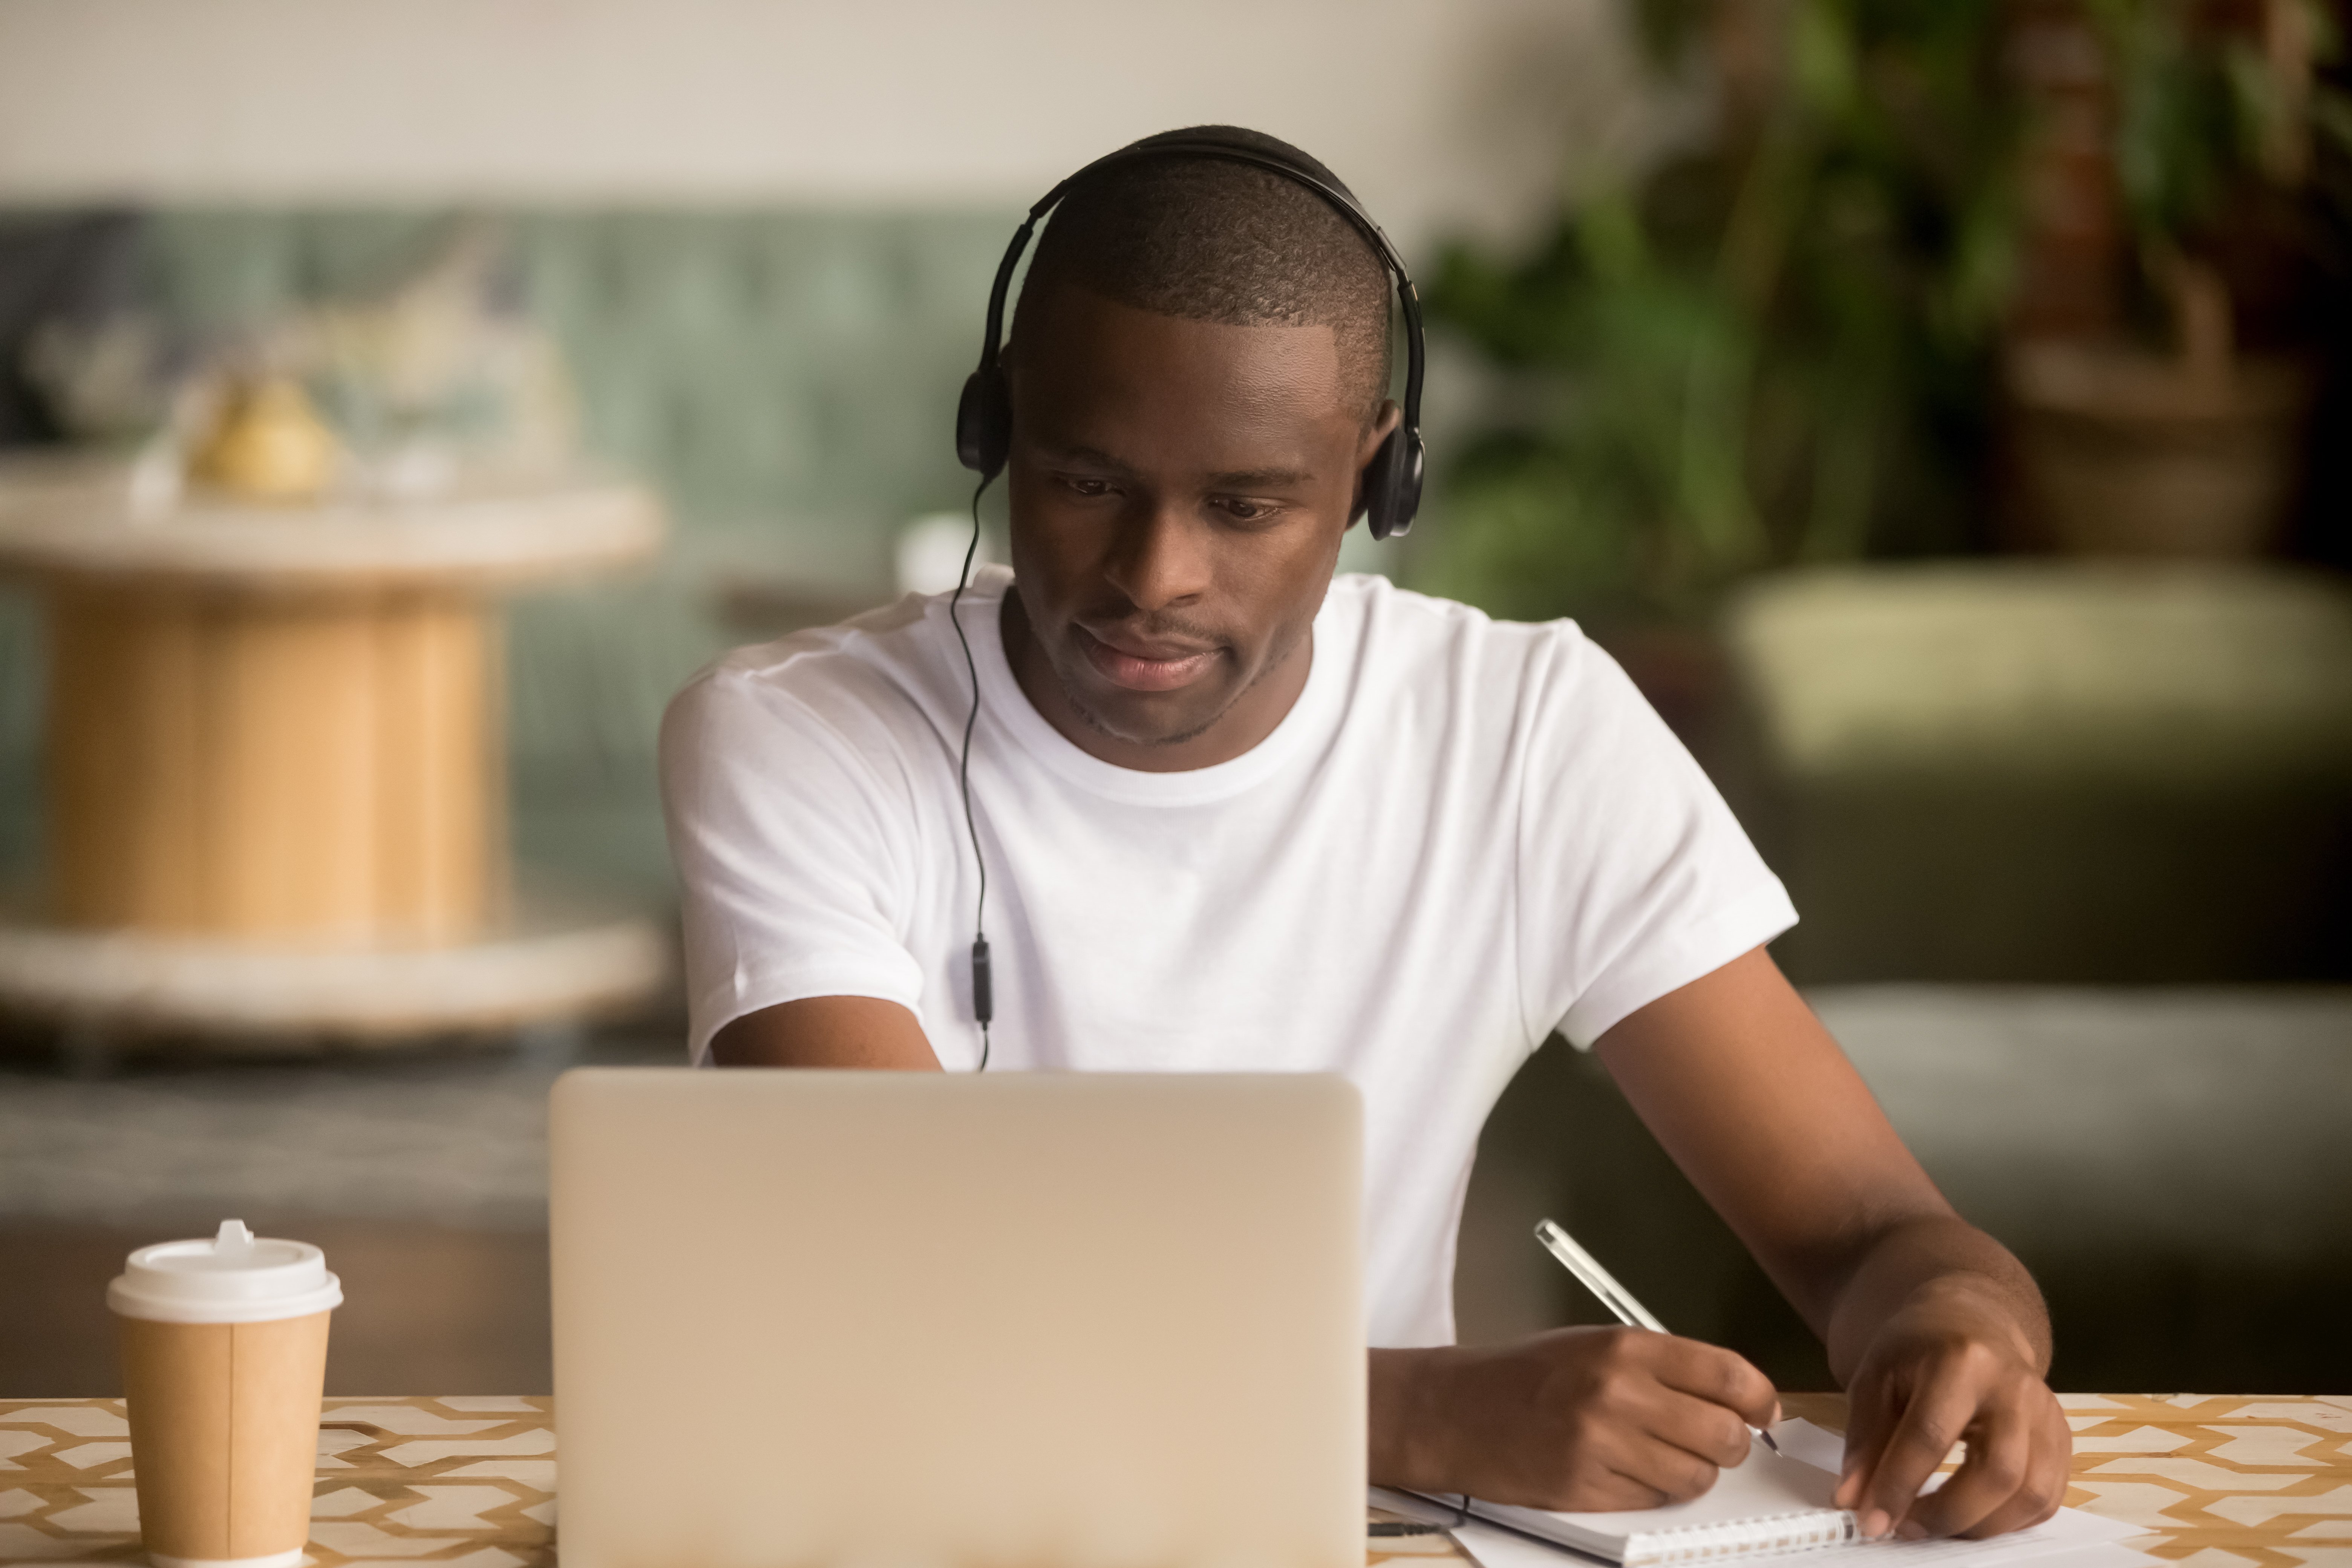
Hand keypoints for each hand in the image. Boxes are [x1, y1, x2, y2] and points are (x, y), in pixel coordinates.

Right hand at [1371, 1327, 1779, 1509]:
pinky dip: (1652, 1492)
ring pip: (1696, 1476)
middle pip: (1724, 1434)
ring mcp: (1601, 1444)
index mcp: (1625, 1347)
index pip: (1729, 1375)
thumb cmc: (1524, 1375)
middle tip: (1714, 1440)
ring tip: (1660, 1456)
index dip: (1760, 1399)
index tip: (1762, 1410)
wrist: (1454, 1409)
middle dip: (1730, 1443)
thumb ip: (1662, 1366)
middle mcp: (1617, 1392)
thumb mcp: (1595, 1344)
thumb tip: (1734, 1396)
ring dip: (1692, 1473)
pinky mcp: (1586, 1488)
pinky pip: (1655, 1500)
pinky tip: (1624, 1470)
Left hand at [1834, 1283, 2071, 1539]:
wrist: (1970, 1322)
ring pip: (2031, 1493)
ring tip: (1935, 1525)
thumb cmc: (1917, 1351)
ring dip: (1980, 1526)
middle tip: (1906, 1528)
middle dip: (1947, 1514)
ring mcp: (2047, 1413)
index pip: (1930, 1435)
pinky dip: (2009, 1521)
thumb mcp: (1874, 1379)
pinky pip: (2048, 1499)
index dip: (1899, 1486)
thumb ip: (1864, 1442)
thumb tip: (1852, 1501)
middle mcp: (2015, 1387)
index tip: (1872, 1523)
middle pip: (1997, 1472)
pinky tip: (1972, 1515)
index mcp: (1962, 1360)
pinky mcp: (2062, 1438)